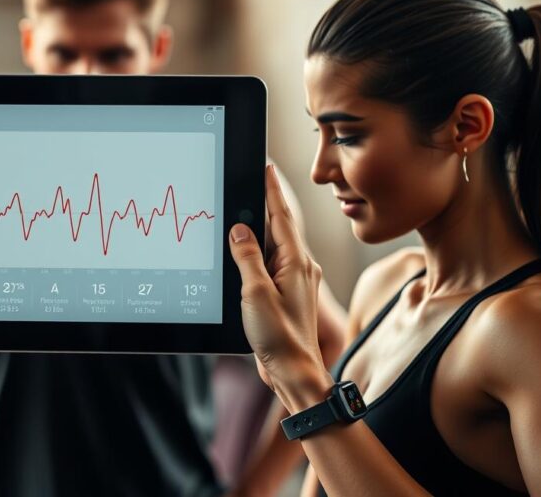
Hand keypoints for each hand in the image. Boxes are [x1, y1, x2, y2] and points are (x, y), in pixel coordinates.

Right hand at [229, 165, 323, 390]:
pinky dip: (258, 252)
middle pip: (278, 227)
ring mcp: (295, 281)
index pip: (281, 216)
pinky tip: (246, 253)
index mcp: (296, 262)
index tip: (266, 167)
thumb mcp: (256, 294)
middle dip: (265, 204)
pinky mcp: (286, 294)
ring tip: (244, 211)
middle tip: (251, 181)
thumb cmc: (280, 338)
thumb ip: (247, 258)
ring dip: (259, 229)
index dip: (272, 190)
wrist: (294, 373)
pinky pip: (271, 263)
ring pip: (273, 246)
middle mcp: (300, 268)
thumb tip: (240, 230)